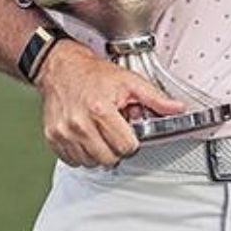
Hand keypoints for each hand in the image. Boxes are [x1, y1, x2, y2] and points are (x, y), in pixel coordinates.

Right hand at [35, 40, 185, 167]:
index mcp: (100, 110)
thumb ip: (156, 98)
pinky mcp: (52, 138)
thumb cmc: (95, 74)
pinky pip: (72, 161)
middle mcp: (79, 124)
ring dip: (99, 153)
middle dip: (116, 149)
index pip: (125, 147)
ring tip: (100, 133)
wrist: (62, 68)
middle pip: (108, 159)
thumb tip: (177, 108)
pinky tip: (87, 137)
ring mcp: (63, 133)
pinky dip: (82, 153)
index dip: (132, 141)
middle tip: (115, 132)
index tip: (130, 133)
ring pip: (90, 162)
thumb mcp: (130, 81)